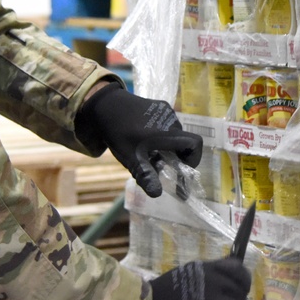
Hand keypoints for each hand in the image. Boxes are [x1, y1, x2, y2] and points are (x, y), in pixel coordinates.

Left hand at [76, 85, 201, 196]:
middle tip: (159, 166)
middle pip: (183, 142)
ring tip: (149, 154)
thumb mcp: (131, 158)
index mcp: (168, 132)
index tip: (181, 170)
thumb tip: (158, 194)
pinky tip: (144, 140)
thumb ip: (146, 176)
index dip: (194, 159)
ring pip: (174, 134)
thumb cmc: (119, 133)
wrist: (105, 104)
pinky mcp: (158, 105)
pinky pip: (167, 124)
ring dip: (168, 146)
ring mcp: (165, 110)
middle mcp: (171, 119)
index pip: (195, 144)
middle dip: (175, 157)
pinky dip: (162, 136)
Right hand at [141, 259, 250, 299]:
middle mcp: (211, 279)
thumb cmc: (163, 291)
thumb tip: (228, 272)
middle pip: (240, 294)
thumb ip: (208, 273)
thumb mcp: (187, 273)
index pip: (239, 270)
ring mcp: (208, 297)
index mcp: (207, 268)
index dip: (243, 283)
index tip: (240, 293)